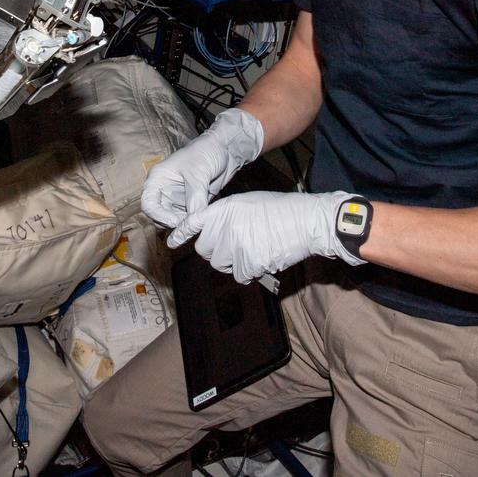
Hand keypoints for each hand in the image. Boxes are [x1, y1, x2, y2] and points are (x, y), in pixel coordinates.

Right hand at [141, 108, 264, 228]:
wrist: (226, 149)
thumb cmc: (206, 152)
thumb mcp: (198, 174)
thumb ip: (195, 198)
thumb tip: (193, 221)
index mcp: (158, 178)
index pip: (148, 204)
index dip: (159, 216)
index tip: (175, 221)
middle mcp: (164, 190)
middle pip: (158, 217)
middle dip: (172, 223)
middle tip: (189, 225)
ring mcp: (177, 198)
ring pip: (173, 221)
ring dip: (183, 226)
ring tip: (197, 224)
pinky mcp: (190, 204)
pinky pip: (187, 220)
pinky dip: (192, 224)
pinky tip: (202, 221)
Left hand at [167, 191, 365, 282]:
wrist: (307, 221)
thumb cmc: (281, 210)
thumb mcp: (246, 203)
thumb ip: (225, 216)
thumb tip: (211, 234)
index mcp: (224, 209)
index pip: (194, 222)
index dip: (181, 234)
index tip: (171, 243)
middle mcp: (225, 226)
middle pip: (204, 249)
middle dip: (217, 250)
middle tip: (237, 244)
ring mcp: (235, 245)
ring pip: (220, 264)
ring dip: (232, 262)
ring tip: (253, 248)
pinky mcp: (248, 263)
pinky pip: (239, 275)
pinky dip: (249, 271)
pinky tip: (262, 257)